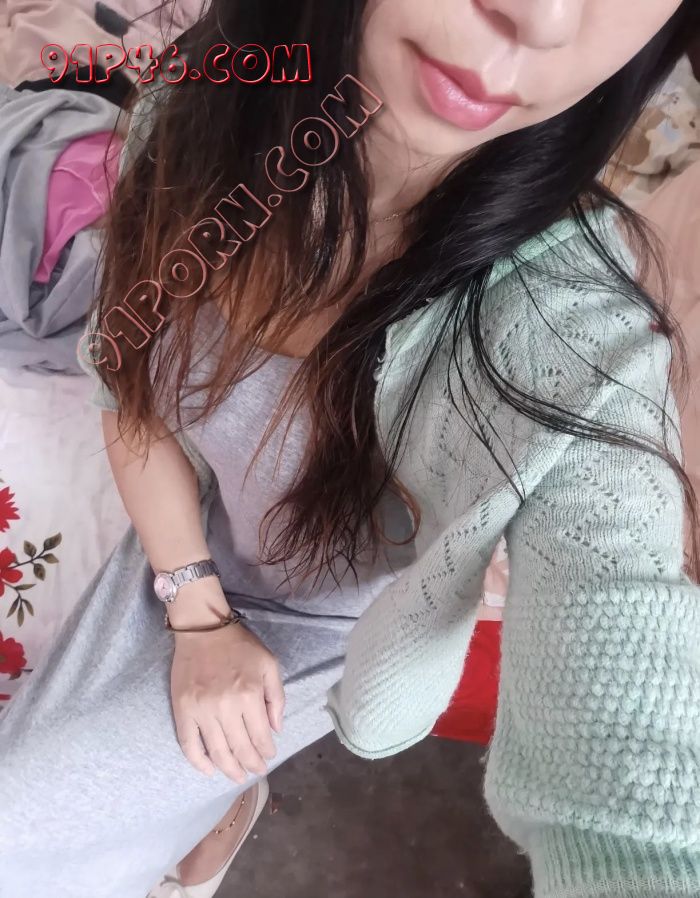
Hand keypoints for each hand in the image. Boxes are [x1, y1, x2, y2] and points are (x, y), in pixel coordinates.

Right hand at [170, 620, 284, 782]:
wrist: (203, 630)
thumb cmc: (239, 646)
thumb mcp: (269, 665)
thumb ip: (276, 698)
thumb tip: (276, 730)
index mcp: (250, 695)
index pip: (261, 736)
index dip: (266, 751)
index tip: (268, 757)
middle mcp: (226, 707)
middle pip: (241, 748)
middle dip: (251, 765)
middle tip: (256, 771)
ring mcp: (202, 711)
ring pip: (217, 752)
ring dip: (230, 770)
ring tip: (238, 777)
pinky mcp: (183, 711)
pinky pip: (189, 744)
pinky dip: (199, 763)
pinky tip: (210, 770)